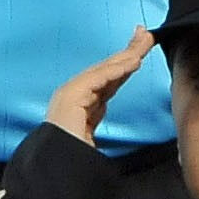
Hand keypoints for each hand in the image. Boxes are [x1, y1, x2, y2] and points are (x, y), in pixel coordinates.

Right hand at [46, 30, 155, 146]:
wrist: (53, 164)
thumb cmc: (70, 152)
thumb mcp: (91, 132)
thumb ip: (97, 116)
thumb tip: (106, 104)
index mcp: (82, 101)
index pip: (108, 78)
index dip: (125, 62)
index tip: (140, 50)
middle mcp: (75, 92)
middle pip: (107, 68)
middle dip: (127, 50)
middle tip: (146, 34)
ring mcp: (70, 92)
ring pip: (104, 70)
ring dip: (125, 55)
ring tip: (143, 42)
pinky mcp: (71, 96)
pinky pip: (98, 80)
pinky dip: (115, 70)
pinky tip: (131, 62)